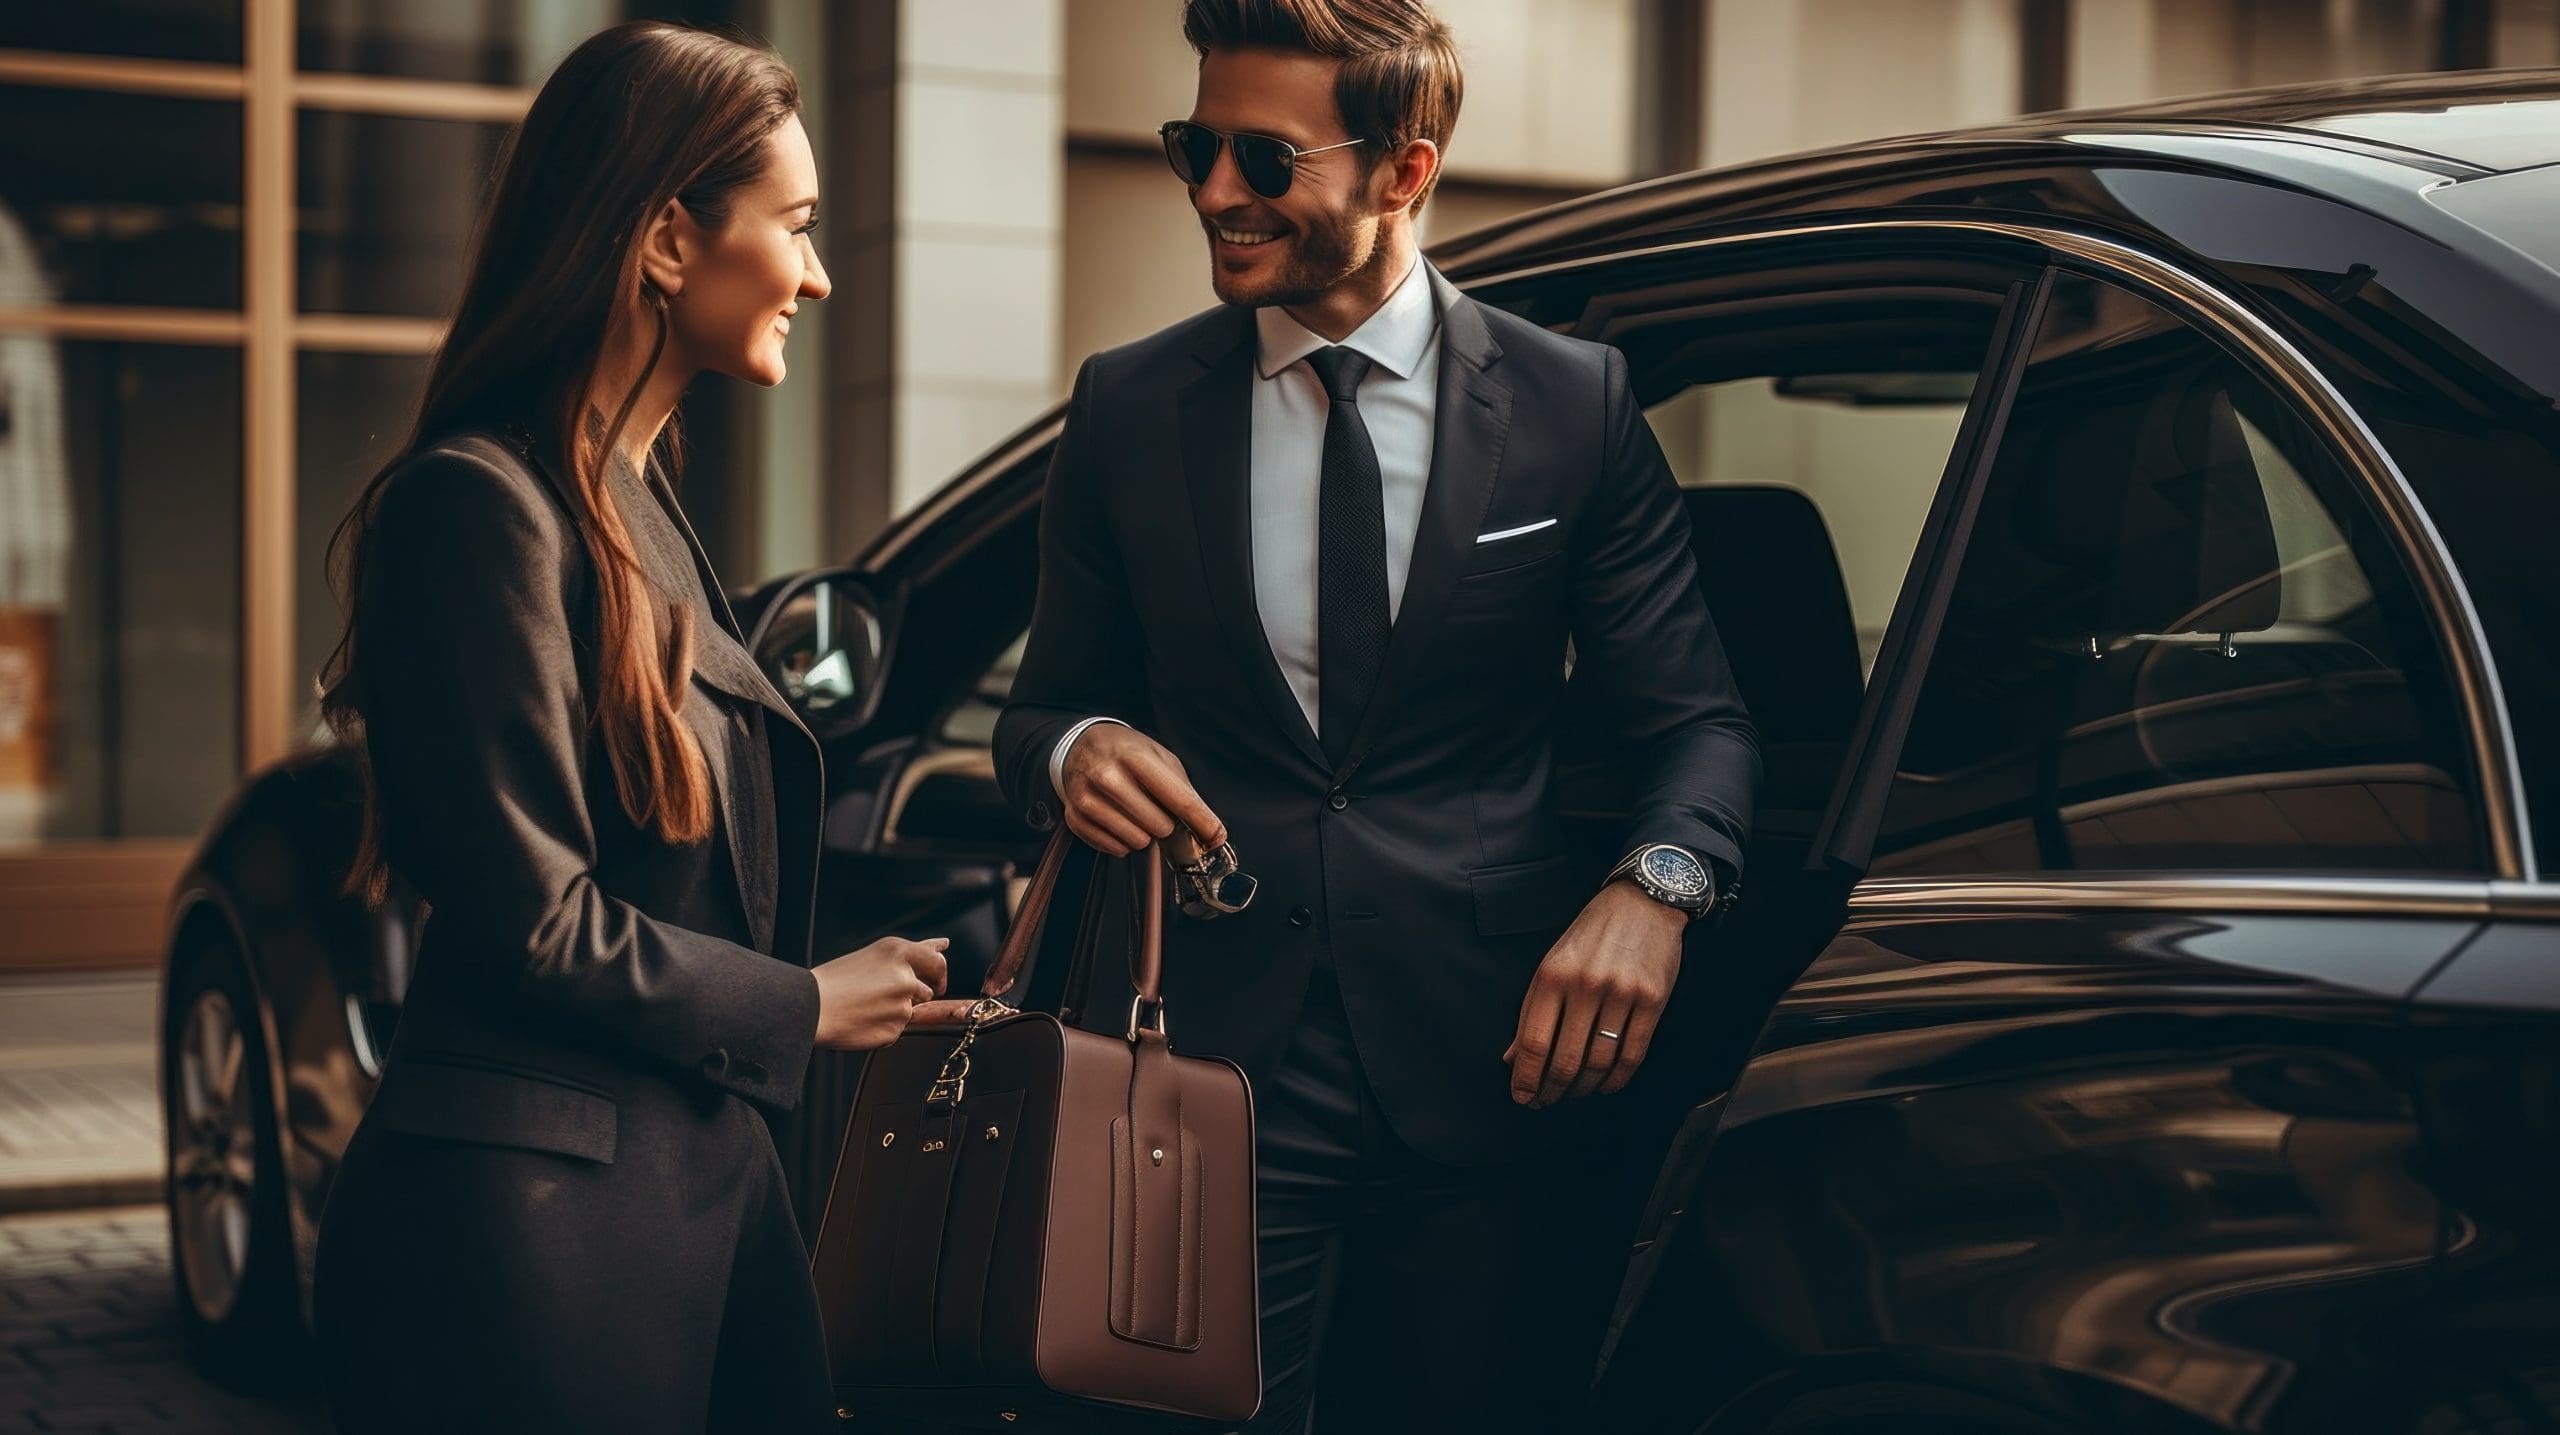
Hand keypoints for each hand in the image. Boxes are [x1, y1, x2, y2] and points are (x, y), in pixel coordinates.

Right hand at [811, 935, 949, 1050]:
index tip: (936, 982)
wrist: (810, 1007)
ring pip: (909, 1012)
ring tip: (865, 1007)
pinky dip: (883, 1029)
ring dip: (895, 1012)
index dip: (938, 975)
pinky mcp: (896, 1029)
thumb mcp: (874, 956)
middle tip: (882, 997)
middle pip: (926, 991)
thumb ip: (910, 954)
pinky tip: (862, 1021)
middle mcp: (905, 976)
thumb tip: (943, 946)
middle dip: (912, 996)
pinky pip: (896, 1031)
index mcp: (898, 951)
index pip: (937, 962)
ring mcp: (903, 1004)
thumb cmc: (835, 981)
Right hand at [1060, 723, 1225, 857]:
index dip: (1203, 822)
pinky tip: (1118, 820)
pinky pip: (1116, 849)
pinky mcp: (1075, 818)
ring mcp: (1086, 798)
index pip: (1178, 798)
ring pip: (1138, 841)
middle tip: (1154, 807)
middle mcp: (1107, 776)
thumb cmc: (1127, 753)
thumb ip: (1184, 793)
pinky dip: (1124, 841)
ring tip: (1135, 812)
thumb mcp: (1159, 758)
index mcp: (1134, 756)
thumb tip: (1211, 833)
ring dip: (1144, 833)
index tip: (1216, 836)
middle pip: (1160, 826)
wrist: (1080, 746)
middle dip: (1165, 823)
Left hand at [1503, 882, 1686, 1106]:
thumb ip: (1532, 1011)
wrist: (1642, 903)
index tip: (1522, 1096)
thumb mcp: (1553, 963)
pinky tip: (1605, 1086)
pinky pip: (1632, 1054)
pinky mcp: (1652, 1001)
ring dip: (1583, 1087)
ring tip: (1573, 1094)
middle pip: (1565, 1058)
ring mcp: (1621, 993)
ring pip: (1598, 1061)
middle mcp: (1585, 985)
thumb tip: (1512, 1058)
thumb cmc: (1591, 935)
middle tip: (1545, 1102)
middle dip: (1551, 1089)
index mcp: (1553, 975)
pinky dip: (1617, 1079)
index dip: (1525, 1077)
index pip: (1533, 1042)